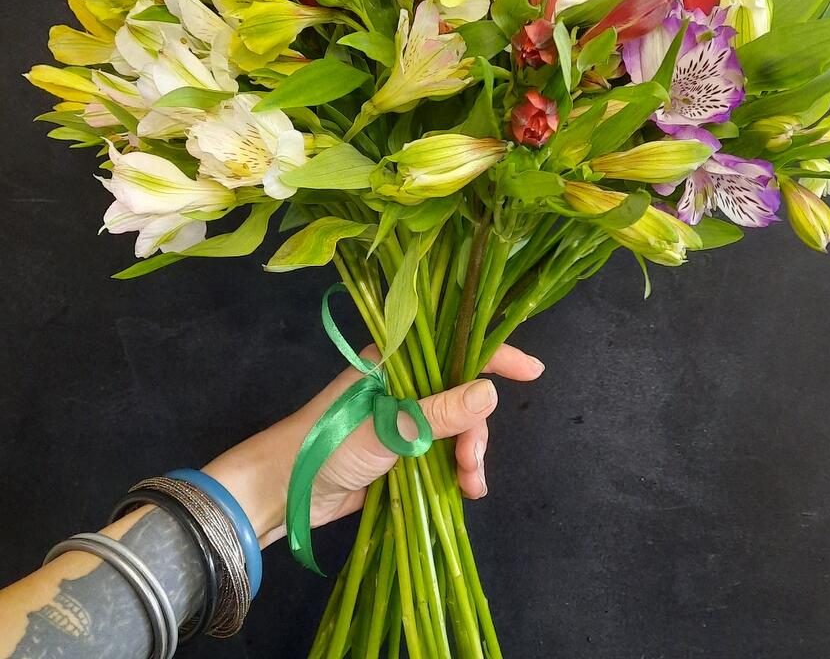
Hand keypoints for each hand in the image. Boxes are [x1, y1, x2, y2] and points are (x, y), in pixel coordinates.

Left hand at [204, 344, 543, 546]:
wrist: (286, 490)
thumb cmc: (329, 443)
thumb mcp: (389, 426)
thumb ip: (439, 412)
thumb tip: (490, 394)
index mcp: (398, 361)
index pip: (457, 348)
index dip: (497, 356)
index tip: (533, 371)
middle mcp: (406, 384)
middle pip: (464, 395)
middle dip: (476, 429)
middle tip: (472, 464)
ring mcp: (405, 418)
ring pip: (457, 428)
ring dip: (469, 456)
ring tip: (468, 486)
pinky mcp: (402, 451)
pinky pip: (444, 453)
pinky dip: (457, 470)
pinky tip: (464, 490)